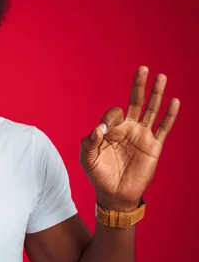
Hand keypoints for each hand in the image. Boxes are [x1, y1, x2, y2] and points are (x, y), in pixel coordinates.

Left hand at [79, 66, 179, 211]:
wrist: (114, 194)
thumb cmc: (98, 175)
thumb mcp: (87, 159)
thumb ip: (89, 142)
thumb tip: (98, 129)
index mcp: (111, 129)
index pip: (114, 113)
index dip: (110, 118)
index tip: (103, 131)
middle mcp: (128, 129)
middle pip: (135, 102)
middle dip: (139, 85)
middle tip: (143, 68)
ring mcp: (142, 136)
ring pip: (151, 110)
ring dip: (156, 94)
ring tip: (161, 77)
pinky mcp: (154, 146)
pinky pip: (164, 128)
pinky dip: (170, 115)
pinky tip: (174, 101)